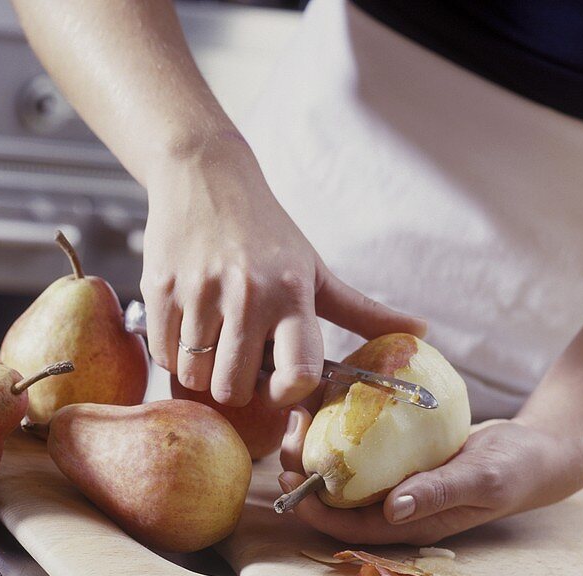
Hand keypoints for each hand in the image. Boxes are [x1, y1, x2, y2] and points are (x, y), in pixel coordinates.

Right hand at [142, 140, 426, 408]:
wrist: (203, 175)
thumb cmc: (266, 232)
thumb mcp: (315, 269)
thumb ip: (361, 310)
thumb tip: (422, 332)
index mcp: (292, 295)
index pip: (297, 372)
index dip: (285, 393)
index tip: (278, 386)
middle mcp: (247, 294)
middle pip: (234, 387)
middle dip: (235, 388)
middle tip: (237, 364)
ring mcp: (201, 292)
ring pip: (195, 377)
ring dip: (201, 374)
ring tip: (211, 344)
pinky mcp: (160, 289)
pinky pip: (164, 355)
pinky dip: (173, 355)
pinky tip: (187, 329)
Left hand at [279, 411, 582, 544]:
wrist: (537, 450)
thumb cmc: (515, 470)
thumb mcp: (481, 479)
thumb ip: (438, 493)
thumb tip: (392, 511)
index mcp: (408, 524)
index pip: (348, 527)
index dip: (314, 510)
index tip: (289, 480)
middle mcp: (395, 506)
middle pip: (336, 497)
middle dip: (305, 471)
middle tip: (289, 433)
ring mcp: (396, 481)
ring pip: (344, 470)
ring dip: (318, 445)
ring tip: (301, 412)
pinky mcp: (399, 457)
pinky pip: (362, 447)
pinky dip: (343, 427)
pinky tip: (330, 398)